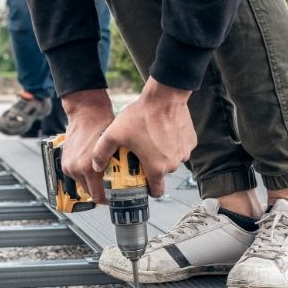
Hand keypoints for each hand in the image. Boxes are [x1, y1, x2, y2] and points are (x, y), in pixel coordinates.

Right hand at [60, 89, 114, 202]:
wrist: (86, 112)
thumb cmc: (101, 125)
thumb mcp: (114, 149)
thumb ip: (116, 168)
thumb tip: (126, 181)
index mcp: (88, 169)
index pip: (98, 196)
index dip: (107, 200)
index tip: (114, 198)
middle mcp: (76, 169)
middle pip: (90, 192)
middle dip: (101, 190)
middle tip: (112, 187)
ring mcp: (68, 166)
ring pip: (83, 183)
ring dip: (92, 182)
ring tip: (103, 175)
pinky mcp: (65, 162)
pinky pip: (76, 175)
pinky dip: (84, 174)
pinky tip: (93, 167)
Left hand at [91, 77, 195, 197]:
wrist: (165, 96)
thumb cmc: (141, 115)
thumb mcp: (114, 134)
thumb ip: (101, 153)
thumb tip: (96, 167)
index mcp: (156, 168)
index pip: (156, 192)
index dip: (148, 190)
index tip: (142, 183)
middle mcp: (173, 164)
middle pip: (162, 174)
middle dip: (153, 167)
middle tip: (142, 155)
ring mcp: (184, 153)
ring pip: (172, 160)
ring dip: (164, 155)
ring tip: (152, 141)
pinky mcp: (191, 141)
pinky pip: (180, 148)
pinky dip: (173, 144)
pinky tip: (163, 133)